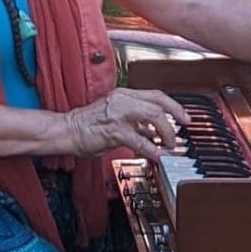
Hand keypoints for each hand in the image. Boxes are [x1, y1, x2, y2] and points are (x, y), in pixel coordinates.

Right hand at [64, 88, 189, 161]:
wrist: (66, 130)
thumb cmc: (86, 125)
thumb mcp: (113, 116)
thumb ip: (135, 121)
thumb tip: (154, 132)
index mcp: (122, 95)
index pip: (155, 95)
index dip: (174, 105)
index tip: (184, 116)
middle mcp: (121, 100)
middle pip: (159, 103)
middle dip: (176, 117)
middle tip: (181, 131)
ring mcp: (118, 114)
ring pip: (154, 117)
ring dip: (166, 133)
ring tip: (169, 145)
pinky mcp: (114, 130)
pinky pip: (140, 141)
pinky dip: (152, 150)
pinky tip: (157, 156)